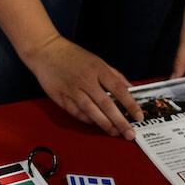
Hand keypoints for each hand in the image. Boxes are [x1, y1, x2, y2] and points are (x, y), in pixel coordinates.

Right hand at [22, 34, 142, 139]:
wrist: (46, 51)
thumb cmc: (73, 56)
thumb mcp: (98, 61)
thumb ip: (115, 75)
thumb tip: (130, 89)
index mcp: (98, 69)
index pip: (118, 89)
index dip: (130, 104)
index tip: (138, 116)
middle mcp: (86, 81)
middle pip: (106, 104)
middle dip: (120, 121)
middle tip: (129, 133)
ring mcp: (73, 91)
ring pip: (92, 112)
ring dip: (105, 124)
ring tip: (115, 133)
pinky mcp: (62, 98)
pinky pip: (77, 113)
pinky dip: (88, 121)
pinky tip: (97, 125)